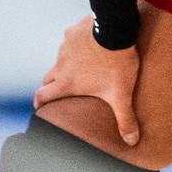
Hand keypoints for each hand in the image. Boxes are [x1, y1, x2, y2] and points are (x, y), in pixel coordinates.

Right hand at [34, 15, 141, 145]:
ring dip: (66, 64)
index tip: (39, 108)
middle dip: (52, 85)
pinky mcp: (72, 31)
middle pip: (48, 78)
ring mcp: (64, 46)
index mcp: (67, 82)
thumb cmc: (116, 64)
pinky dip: (75, 45)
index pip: (43, 96)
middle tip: (62, 91)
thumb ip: (125, 118)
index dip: (39, 103)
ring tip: (81, 67)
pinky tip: (89, 45)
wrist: (115, 29)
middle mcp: (60, 65)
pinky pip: (69, 41)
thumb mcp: (121, 94)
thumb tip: (132, 142)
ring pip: (60, 59)